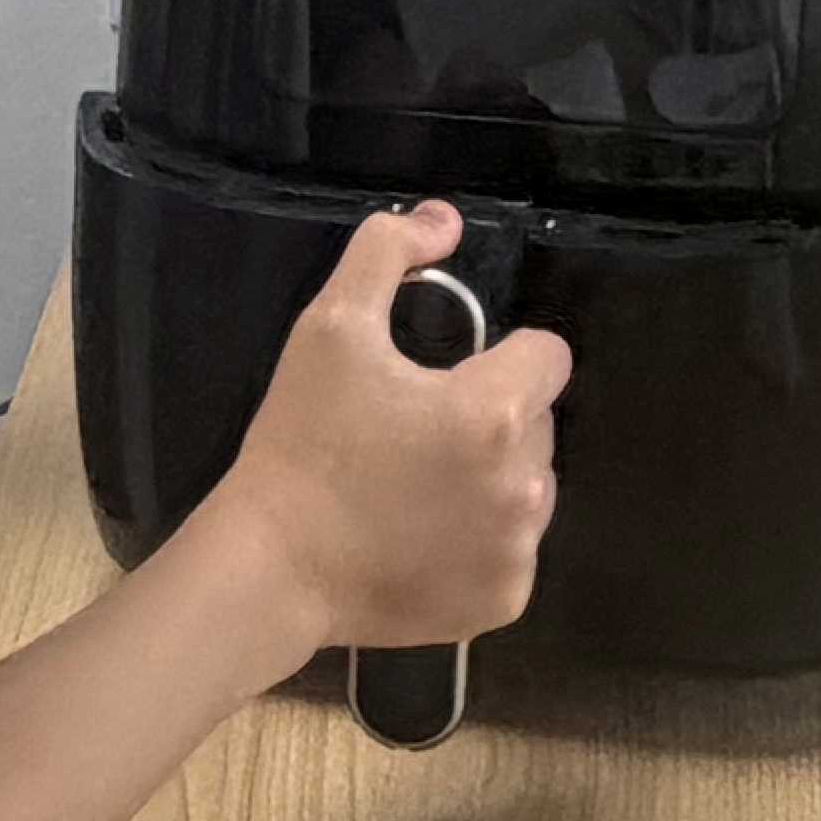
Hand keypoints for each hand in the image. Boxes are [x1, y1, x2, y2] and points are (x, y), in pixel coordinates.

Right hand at [201, 201, 565, 660]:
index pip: (548, 355)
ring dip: (494, 479)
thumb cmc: (302, 442)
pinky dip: (480, 543)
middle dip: (495, 419)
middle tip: (420, 434)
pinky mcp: (504, 600)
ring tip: (421, 489)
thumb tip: (443, 220)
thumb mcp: (330, 328)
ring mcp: (517, 550)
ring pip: (532, 489)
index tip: (453, 374)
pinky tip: (423, 540)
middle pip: (538, 424)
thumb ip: (386, 253)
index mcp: (493, 412)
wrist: (272, 566)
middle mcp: (524, 485)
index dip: (504, 354)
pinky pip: (512, 551)